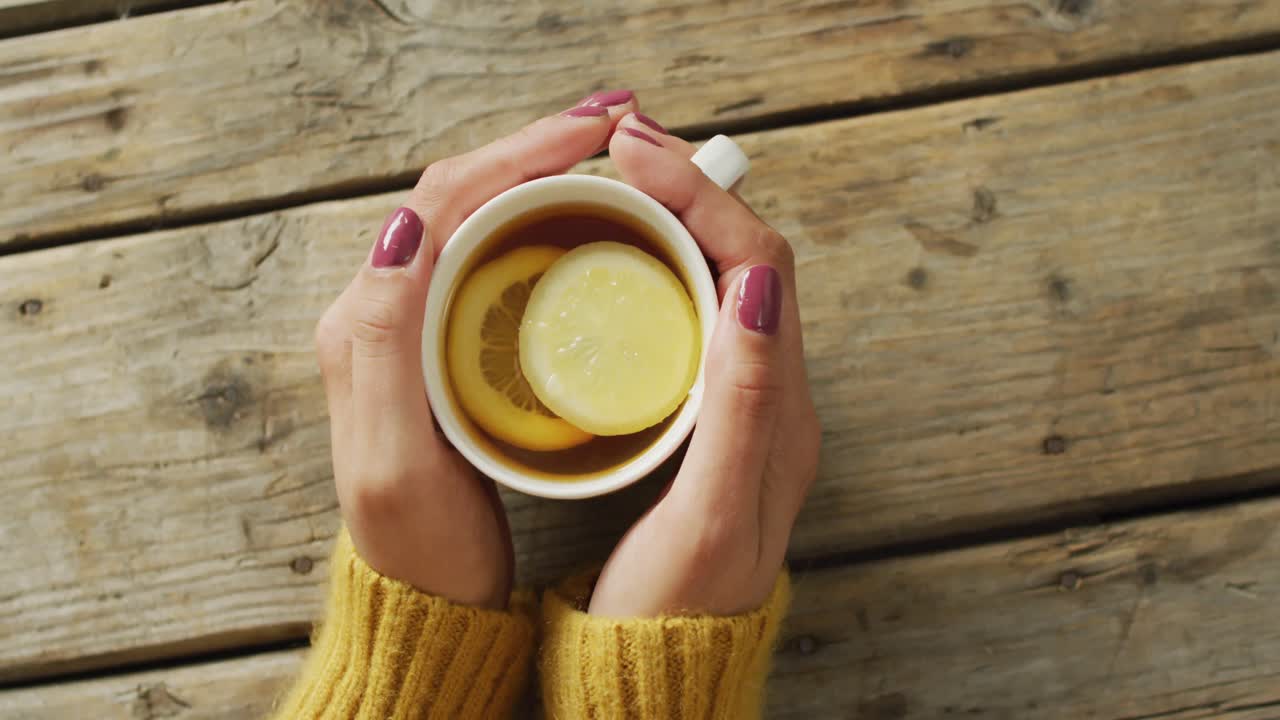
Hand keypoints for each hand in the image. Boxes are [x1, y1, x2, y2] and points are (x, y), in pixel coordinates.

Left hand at [314, 93, 639, 608]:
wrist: (425, 604)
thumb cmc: (416, 546)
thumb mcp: (394, 458)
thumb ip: (384, 343)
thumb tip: (405, 225)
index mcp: (366, 322)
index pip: (440, 202)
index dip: (515, 154)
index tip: (591, 134)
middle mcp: (385, 310)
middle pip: (461, 194)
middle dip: (536, 145)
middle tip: (615, 122)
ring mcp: (420, 326)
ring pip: (481, 219)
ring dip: (541, 175)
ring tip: (610, 155)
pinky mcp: (453, 350)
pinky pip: (497, 259)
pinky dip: (544, 222)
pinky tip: (590, 221)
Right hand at [588, 115, 820, 616]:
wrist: (663, 671)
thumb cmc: (681, 607)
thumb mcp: (712, 512)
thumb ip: (744, 406)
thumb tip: (760, 285)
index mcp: (780, 409)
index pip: (759, 264)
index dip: (700, 196)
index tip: (633, 152)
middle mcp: (771, 396)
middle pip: (744, 256)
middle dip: (687, 186)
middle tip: (619, 144)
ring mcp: (737, 404)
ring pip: (716, 279)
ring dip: (672, 218)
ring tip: (612, 181)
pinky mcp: (702, 418)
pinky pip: (688, 314)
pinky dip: (653, 266)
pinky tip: (609, 260)